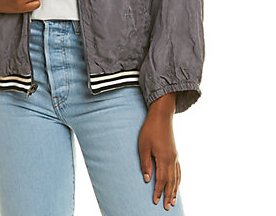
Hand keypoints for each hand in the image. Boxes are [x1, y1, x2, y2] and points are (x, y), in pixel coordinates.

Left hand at [138, 93, 180, 210]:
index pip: (161, 180)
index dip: (158, 191)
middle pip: (171, 181)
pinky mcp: (175, 152)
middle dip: (168, 195)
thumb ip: (145, 163)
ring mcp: (175, 156)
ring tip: (173, 201)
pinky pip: (179, 170)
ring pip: (177, 177)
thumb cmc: (150, 129)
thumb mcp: (143, 146)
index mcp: (164, 158)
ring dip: (175, 190)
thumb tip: (147, 179)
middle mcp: (172, 159)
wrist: (161, 115)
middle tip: (166, 207)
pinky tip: (177, 184)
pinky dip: (178, 180)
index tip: (155, 201)